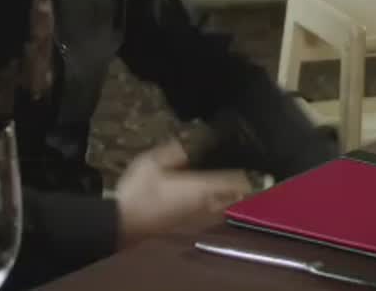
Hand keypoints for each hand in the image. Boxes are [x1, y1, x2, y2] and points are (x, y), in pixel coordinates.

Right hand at [113, 140, 251, 247]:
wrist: (120, 225)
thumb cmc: (137, 193)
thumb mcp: (152, 162)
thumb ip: (174, 152)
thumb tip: (188, 144)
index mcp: (202, 188)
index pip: (238, 181)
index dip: (249, 174)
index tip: (254, 165)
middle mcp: (207, 207)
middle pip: (237, 198)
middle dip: (243, 187)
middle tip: (246, 174)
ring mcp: (199, 222)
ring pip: (225, 210)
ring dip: (230, 199)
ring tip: (230, 186)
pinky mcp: (189, 232)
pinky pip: (211, 219)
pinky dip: (215, 209)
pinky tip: (208, 202)